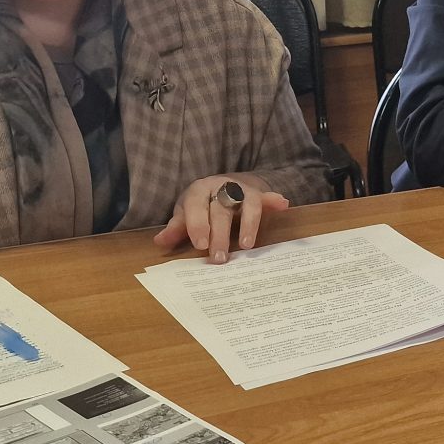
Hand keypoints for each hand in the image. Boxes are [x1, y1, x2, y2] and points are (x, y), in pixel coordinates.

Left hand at [155, 174, 289, 263]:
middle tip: (219, 258)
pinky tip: (283, 205)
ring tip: (248, 245)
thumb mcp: (185, 212)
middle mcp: (221, 186)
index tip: (200, 245)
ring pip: (246, 204)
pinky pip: (266, 197)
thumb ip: (176, 228)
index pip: (197, 206)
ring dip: (248, 224)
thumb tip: (160, 243)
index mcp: (199, 190)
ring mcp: (241, 189)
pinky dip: (274, 200)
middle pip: (221, 209)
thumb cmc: (201, 203)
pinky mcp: (258, 193)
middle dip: (220, 234)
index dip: (198, 224)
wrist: (222, 184)